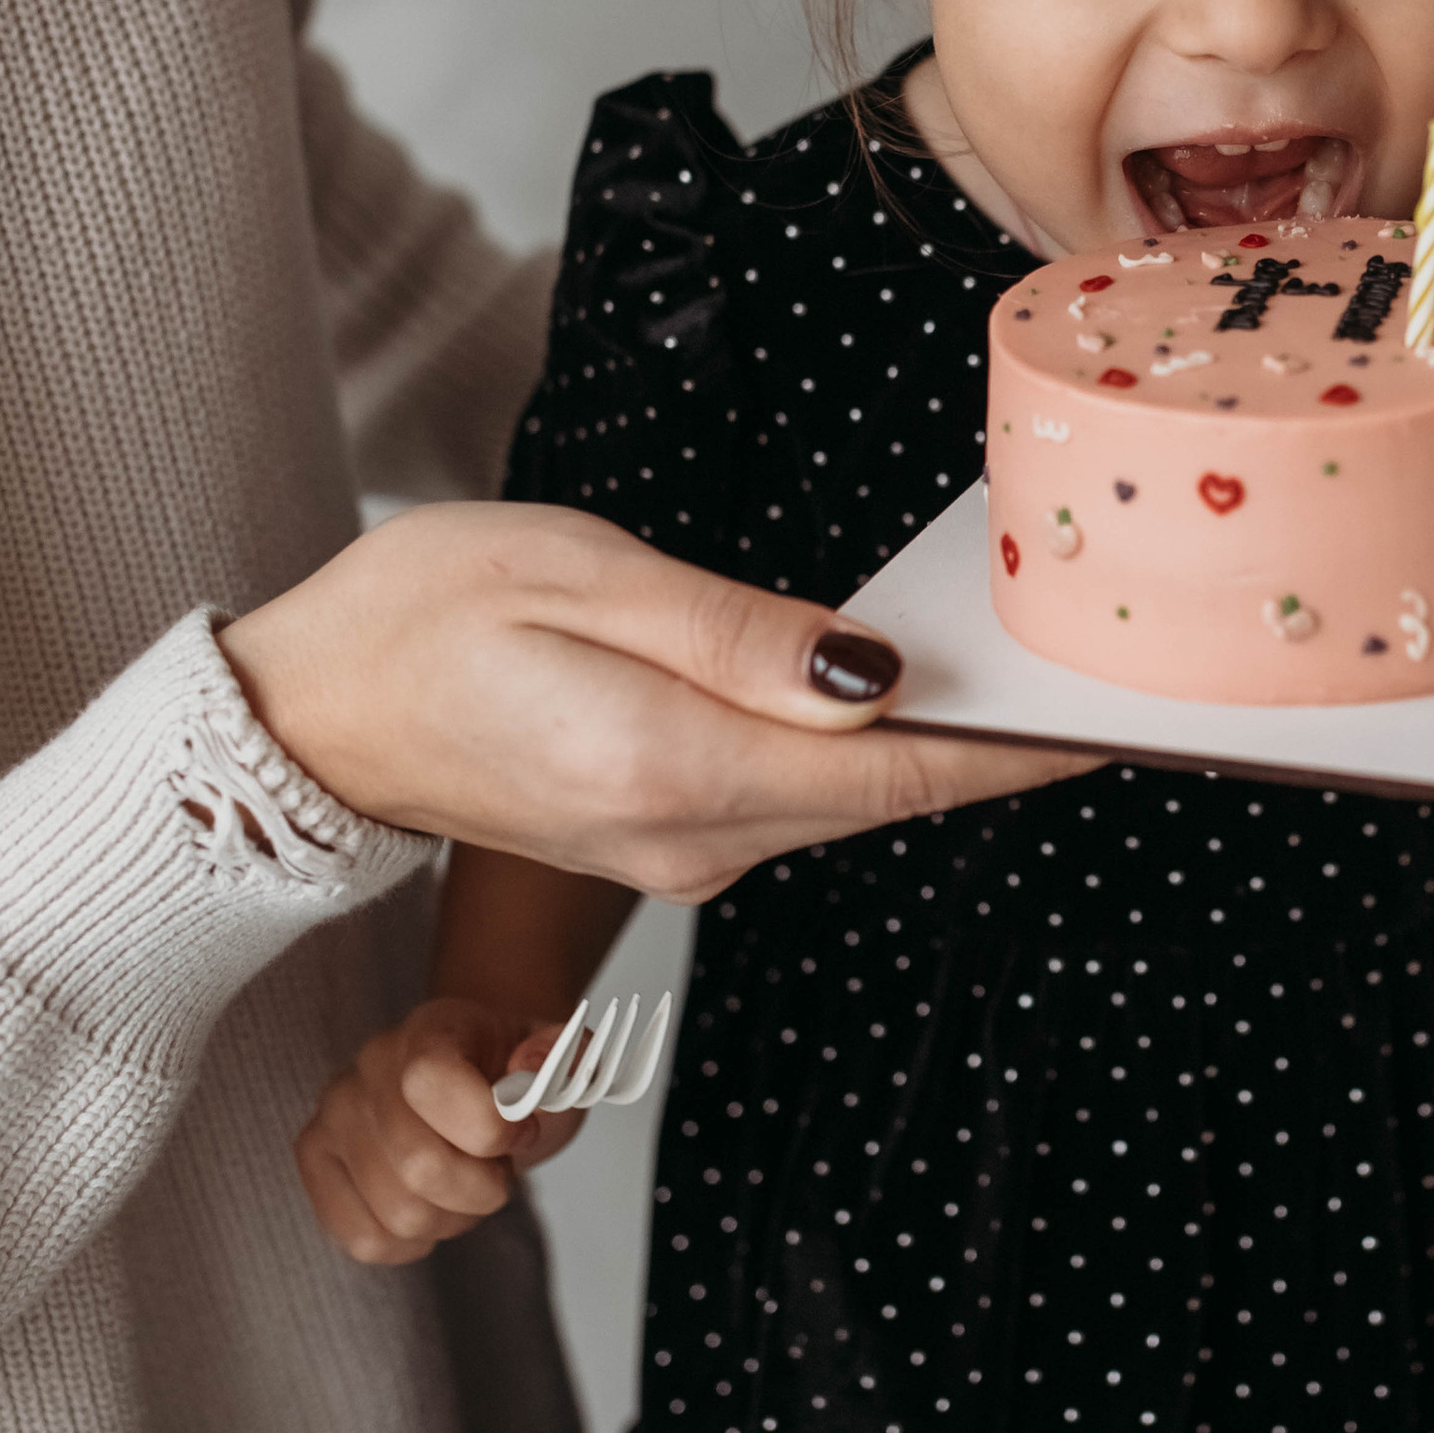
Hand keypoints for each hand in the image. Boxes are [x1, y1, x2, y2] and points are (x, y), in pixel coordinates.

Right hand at [221, 501, 1077, 902]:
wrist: (310, 710)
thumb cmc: (429, 608)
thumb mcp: (583, 574)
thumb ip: (736, 634)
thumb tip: (877, 677)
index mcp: (673, 767)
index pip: (897, 772)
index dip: (1021, 750)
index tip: (1123, 719)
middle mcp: (689, 839)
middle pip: (893, 796)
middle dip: (1007, 745)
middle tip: (1120, 676)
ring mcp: (678, 858)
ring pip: (851, 802)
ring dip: (943, 748)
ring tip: (1042, 671)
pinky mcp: (665, 845)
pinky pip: (798, 801)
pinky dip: (869, 755)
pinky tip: (913, 693)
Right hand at [294, 995, 586, 1267]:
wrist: (480, 1082)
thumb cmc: (513, 1079)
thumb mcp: (559, 1061)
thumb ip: (564, 1056)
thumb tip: (534, 1063)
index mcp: (431, 1030)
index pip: (430, 1082)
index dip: (488, 1128)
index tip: (520, 1131)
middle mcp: (370, 1067)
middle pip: (419, 1166)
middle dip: (483, 1187)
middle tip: (497, 1168)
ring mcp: (334, 1115)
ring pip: (398, 1214)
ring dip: (453, 1216)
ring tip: (464, 1182)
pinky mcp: (316, 1162)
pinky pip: (364, 1239)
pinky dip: (413, 1242)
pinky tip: (431, 1207)